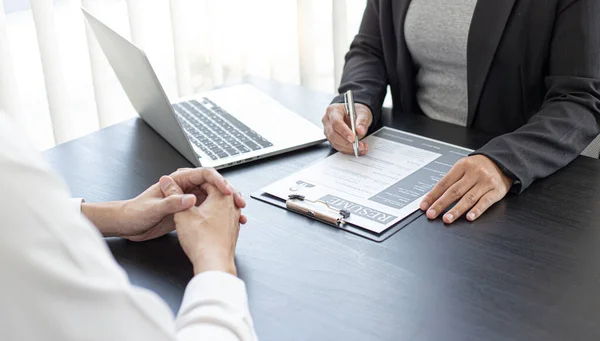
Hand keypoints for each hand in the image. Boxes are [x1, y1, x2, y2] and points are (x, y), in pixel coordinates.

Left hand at [84, 168, 245, 240]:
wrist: (127, 226)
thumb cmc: (135, 213)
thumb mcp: (153, 209)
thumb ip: (172, 203)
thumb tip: (191, 198)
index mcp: (177, 181)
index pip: (204, 174)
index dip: (219, 181)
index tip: (227, 191)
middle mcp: (185, 188)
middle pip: (214, 186)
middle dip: (229, 193)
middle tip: (239, 203)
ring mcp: (188, 200)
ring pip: (214, 199)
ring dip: (227, 205)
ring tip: (239, 213)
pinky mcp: (188, 212)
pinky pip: (209, 211)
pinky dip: (221, 216)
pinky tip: (229, 221)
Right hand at [160, 176, 240, 275]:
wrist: (214, 263)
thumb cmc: (202, 241)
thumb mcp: (182, 214)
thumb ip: (173, 194)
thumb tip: (167, 183)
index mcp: (222, 196)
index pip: (208, 180)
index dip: (192, 180)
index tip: (182, 183)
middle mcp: (232, 205)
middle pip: (216, 190)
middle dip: (201, 190)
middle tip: (187, 192)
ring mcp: (234, 218)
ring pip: (220, 203)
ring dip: (207, 203)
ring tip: (194, 206)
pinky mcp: (232, 230)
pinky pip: (223, 216)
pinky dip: (213, 214)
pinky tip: (203, 221)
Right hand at [322, 103, 372, 154]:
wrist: (355, 116)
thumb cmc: (356, 112)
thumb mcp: (363, 112)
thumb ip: (362, 120)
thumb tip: (360, 130)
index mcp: (333, 110)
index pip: (336, 122)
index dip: (344, 132)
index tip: (353, 138)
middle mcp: (328, 121)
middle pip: (333, 134)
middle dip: (347, 142)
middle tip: (359, 145)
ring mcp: (328, 131)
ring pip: (335, 143)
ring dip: (348, 148)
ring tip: (361, 148)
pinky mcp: (332, 139)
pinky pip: (338, 147)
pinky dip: (348, 150)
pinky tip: (358, 149)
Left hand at [419, 155, 512, 223]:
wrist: (504, 161)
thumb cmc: (480, 166)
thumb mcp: (464, 166)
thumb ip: (452, 180)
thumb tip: (434, 197)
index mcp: (462, 166)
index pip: (444, 183)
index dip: (433, 195)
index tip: (424, 205)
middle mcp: (474, 174)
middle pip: (454, 191)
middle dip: (441, 204)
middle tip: (432, 214)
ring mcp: (486, 182)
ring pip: (468, 198)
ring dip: (456, 210)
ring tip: (447, 219)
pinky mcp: (497, 191)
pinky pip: (485, 202)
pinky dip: (477, 210)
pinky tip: (469, 217)